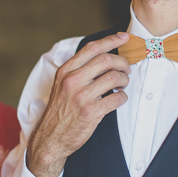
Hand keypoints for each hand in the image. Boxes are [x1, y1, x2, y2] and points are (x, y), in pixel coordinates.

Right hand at [26, 33, 130, 176]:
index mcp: (65, 71)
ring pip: (114, 78)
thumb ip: (79, 71)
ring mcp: (81, 96)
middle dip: (122, 63)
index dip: (111, 40)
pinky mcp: (90, 112)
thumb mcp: (62, 86)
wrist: (50, 139)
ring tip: (123, 85)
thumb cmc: (60, 112)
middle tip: (127, 70)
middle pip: (106, 60)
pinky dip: (122, 98)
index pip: (92, 48)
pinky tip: (119, 99)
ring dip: (124, 80)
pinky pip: (116, 99)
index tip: (124, 38)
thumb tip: (104, 59)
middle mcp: (72, 81)